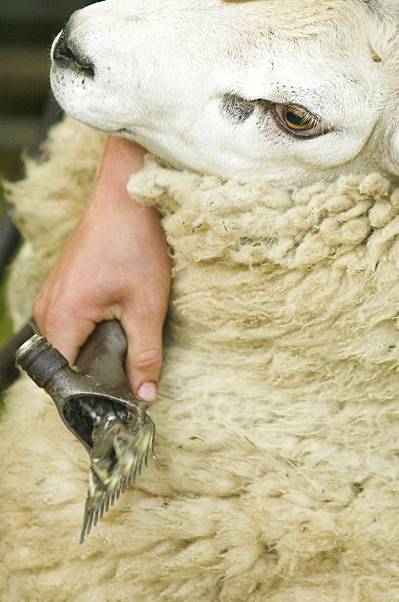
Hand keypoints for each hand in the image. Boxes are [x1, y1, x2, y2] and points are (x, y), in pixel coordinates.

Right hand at [32, 138, 170, 400]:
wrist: (127, 196)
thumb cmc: (136, 244)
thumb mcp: (148, 306)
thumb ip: (145, 355)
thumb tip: (145, 396)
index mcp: (62, 318)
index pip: (64, 379)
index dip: (91, 395)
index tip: (118, 405)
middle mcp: (46, 310)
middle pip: (65, 363)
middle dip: (96, 374)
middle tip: (133, 377)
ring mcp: (51, 296)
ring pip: (68, 343)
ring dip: (96, 351)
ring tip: (130, 347)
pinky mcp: (62, 287)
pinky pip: (71, 323)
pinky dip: (93, 331)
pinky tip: (120, 323)